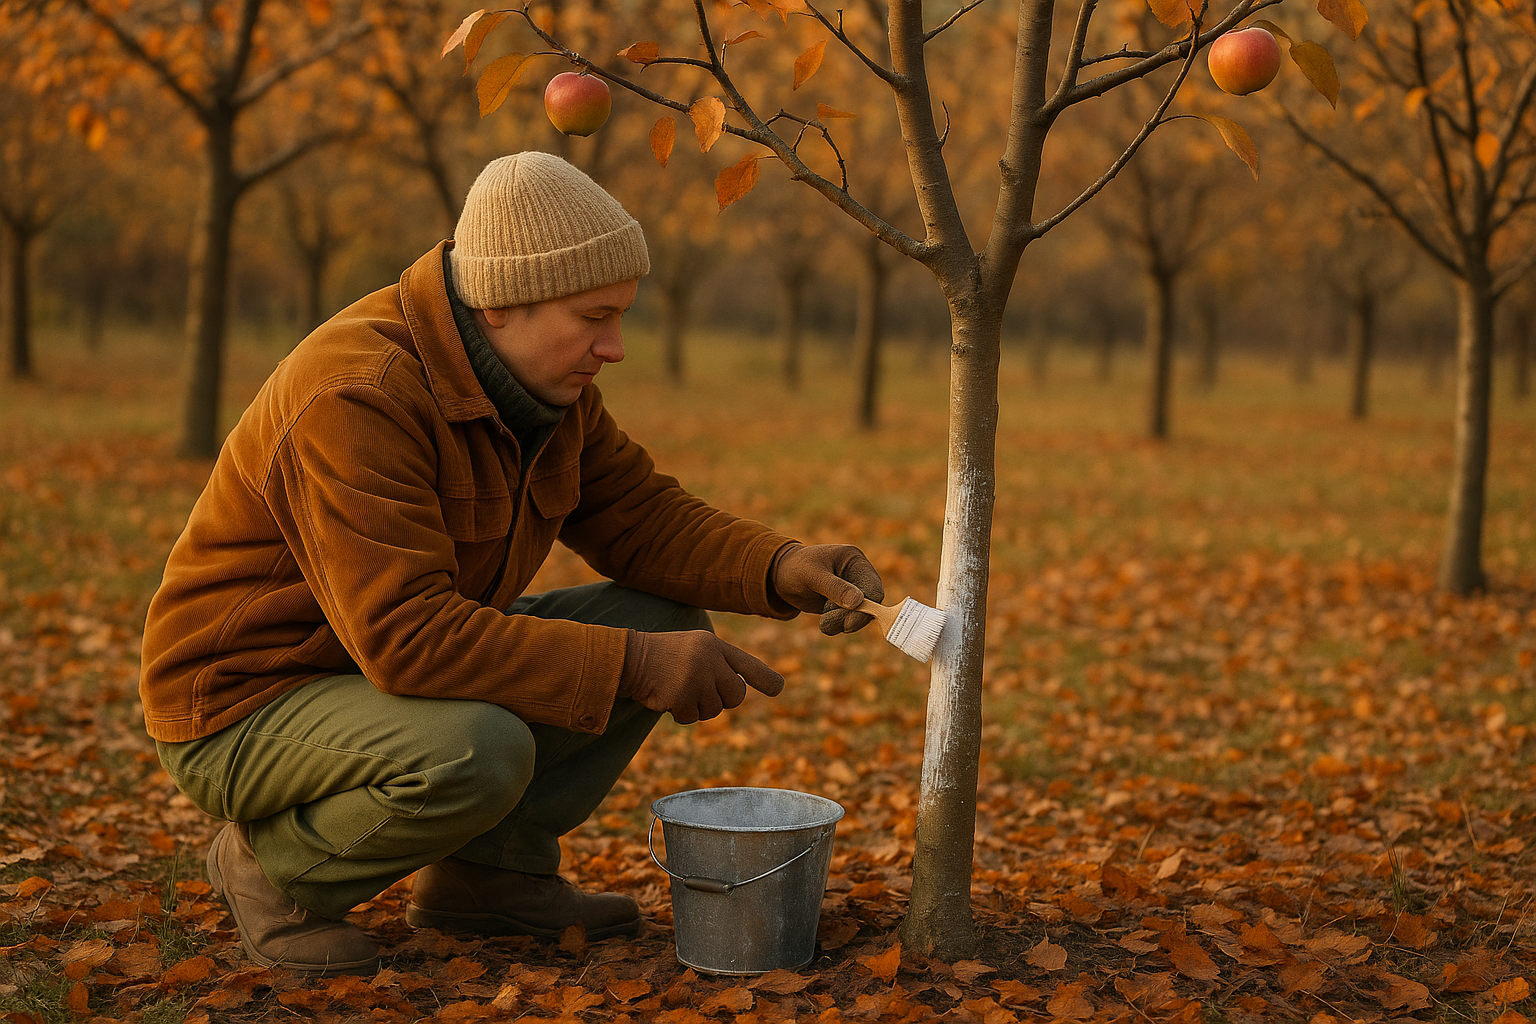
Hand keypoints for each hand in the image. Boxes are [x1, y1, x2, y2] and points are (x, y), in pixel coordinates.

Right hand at [618, 630, 783, 724]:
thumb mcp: (693, 650)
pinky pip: (691, 717)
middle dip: (721, 701)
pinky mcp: (683, 694)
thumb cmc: (661, 656)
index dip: (764, 678)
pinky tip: (666, 697)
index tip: (779, 688)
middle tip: (699, 693)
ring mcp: (697, 676)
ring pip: (713, 710)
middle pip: (735, 696)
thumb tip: (739, 692)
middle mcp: (710, 659)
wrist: (628, 658)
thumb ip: (717, 665)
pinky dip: (679, 714)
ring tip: (677, 689)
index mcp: (714, 645)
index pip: (746, 664)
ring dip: (695, 708)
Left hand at [770, 543, 884, 635]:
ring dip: (842, 622)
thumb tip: (858, 602)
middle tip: (828, 624)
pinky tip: (825, 621)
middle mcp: (858, 574)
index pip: (873, 587)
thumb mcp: (813, 576)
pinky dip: (838, 624)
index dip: (867, 608)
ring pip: (860, 614)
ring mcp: (853, 589)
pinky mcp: (845, 603)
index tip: (848, 624)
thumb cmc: (796, 568)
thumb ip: (835, 588)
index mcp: (854, 560)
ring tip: (824, 621)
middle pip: (870, 603)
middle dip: (851, 618)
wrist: (780, 576)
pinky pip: (849, 619)